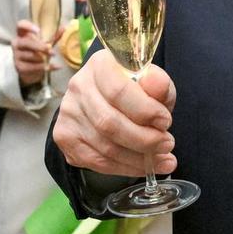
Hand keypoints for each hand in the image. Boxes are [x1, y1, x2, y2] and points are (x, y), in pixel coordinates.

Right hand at [13, 20, 51, 86]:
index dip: (28, 26)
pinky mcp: (19, 67)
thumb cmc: (37, 52)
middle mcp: (17, 43)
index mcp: (22, 34)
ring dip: (43, 57)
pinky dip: (45, 67)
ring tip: (51, 57)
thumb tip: (64, 28)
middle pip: (26, 43)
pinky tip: (54, 66)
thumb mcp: (45, 43)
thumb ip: (53, 36)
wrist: (29, 70)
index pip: (20, 25)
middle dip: (40, 46)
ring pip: (30, 56)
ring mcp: (16, 55)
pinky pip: (32, 67)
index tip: (39, 31)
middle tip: (51, 50)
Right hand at [52, 50, 176, 176]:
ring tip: (161, 159)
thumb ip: (159, 84)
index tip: (166, 121)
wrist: (107, 97)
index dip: (145, 111)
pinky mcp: (65, 137)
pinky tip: (143, 166)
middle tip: (167, 144)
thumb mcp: (152, 82)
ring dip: (138, 159)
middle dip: (145, 140)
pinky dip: (124, 168)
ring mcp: (68, 114)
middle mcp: (78, 87)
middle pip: (109, 123)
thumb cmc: (134, 89)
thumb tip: (156, 84)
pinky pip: (96, 162)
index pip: (118, 91)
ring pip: (104, 147)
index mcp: (100, 65)